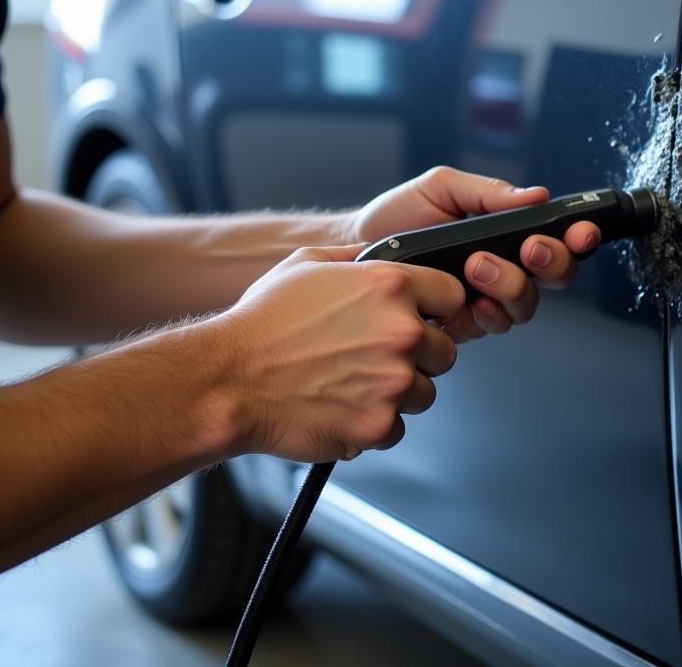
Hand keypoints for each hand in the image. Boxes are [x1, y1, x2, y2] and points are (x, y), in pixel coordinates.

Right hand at [213, 244, 463, 462]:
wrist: (228, 380)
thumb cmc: (262, 323)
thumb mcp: (308, 263)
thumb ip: (356, 256)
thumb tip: (381, 254)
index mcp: (390, 286)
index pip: (454, 295)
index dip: (439, 308)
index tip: (426, 317)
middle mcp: (401, 332)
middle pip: (446, 350)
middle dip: (419, 355)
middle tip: (377, 355)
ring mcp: (394, 381)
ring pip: (425, 392)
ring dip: (398, 391)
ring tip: (352, 381)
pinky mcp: (378, 424)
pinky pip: (397, 427)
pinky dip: (374, 422)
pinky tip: (342, 405)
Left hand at [346, 167, 599, 341]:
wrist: (353, 251)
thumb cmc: (397, 216)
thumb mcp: (441, 188)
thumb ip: (489, 192)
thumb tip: (535, 194)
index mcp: (506, 232)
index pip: (558, 237)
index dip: (579, 237)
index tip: (581, 231)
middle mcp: (504, 267)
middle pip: (556, 277)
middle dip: (552, 262)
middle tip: (529, 248)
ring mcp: (486, 298)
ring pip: (526, 306)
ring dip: (511, 285)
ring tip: (478, 266)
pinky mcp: (463, 324)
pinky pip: (492, 327)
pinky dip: (487, 314)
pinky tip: (470, 302)